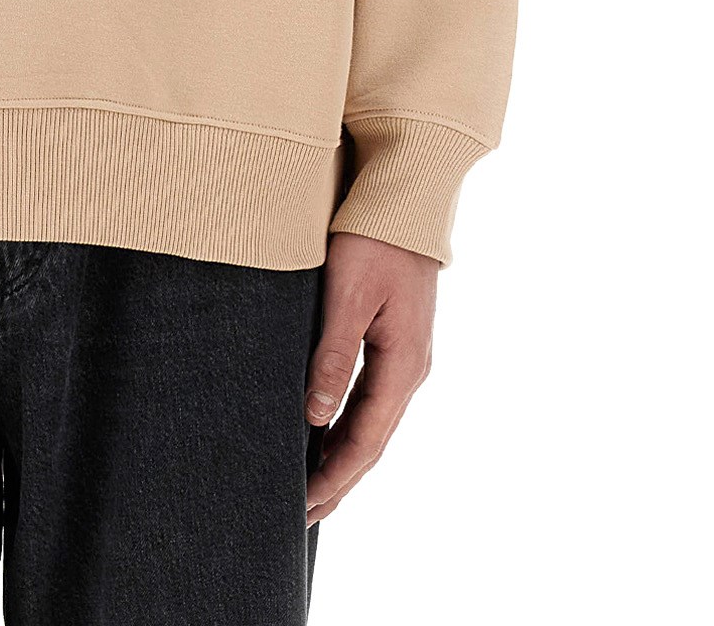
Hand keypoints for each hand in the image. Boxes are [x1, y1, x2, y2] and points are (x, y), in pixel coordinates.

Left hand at [304, 232, 436, 525]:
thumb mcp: (347, 296)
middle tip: (303, 514)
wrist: (406, 199)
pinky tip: (328, 434)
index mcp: (403, 363)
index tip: (305, 504)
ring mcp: (406, 355)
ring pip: (372, 421)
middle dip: (339, 478)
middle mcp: (410, 368)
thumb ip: (333, 355)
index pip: (366, 439)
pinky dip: (350, 425)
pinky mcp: (396, 340)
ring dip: (343, 455)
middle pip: (372, 439)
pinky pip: (372, 398)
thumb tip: (315, 416)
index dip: (335, 475)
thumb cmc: (374, 240)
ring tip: (313, 486)